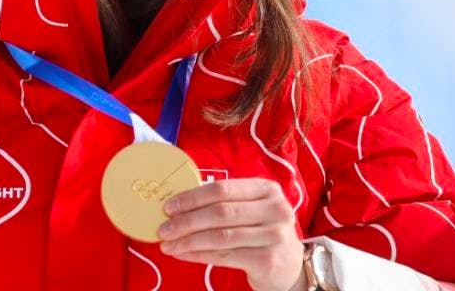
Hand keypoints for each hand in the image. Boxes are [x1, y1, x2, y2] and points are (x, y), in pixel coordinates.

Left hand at [157, 177, 305, 290]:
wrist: (290, 265)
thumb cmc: (262, 232)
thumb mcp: (251, 209)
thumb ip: (224, 203)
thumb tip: (178, 206)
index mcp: (267, 189)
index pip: (222, 189)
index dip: (192, 197)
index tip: (168, 206)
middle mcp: (275, 209)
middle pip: (220, 212)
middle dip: (186, 221)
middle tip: (164, 228)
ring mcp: (274, 235)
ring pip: (220, 236)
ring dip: (188, 241)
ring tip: (169, 244)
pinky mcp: (268, 260)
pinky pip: (224, 256)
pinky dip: (199, 255)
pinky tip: (184, 254)